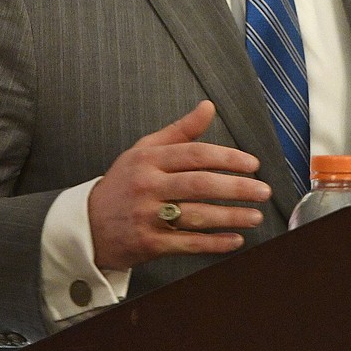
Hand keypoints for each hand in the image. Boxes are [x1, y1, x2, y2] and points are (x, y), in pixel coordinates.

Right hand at [88, 100, 271, 269]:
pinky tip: (235, 240)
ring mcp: (147, 216)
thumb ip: (180, 130)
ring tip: (256, 216)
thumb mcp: (145, 149)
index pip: (195, 154)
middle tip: (263, 191)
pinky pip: (187, 244)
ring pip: (197, 215)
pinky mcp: (148, 244)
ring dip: (231, 217)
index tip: (252, 164)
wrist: (88, 225)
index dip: (227, 158)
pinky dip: (214, 244)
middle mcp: (148, 185)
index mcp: (149, 158)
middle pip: (200, 184)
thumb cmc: (124, 182)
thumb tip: (208, 107)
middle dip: (237, 187)